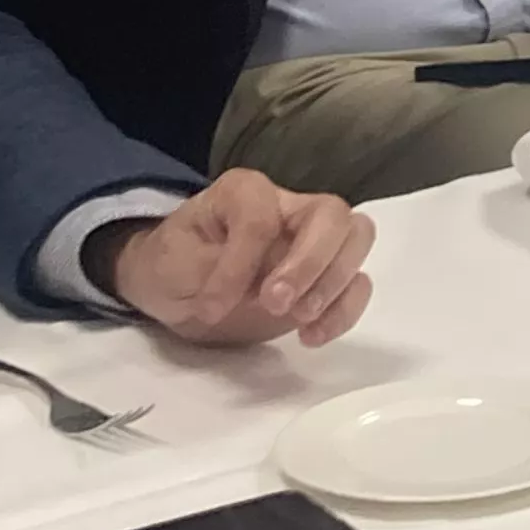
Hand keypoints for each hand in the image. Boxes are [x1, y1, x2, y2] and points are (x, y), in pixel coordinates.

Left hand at [96, 180, 373, 351]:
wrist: (176, 292)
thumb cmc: (172, 266)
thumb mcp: (172, 263)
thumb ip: (213, 268)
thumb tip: (256, 290)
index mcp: (246, 193)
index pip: (261, 218)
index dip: (241, 265)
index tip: (212, 306)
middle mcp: (289, 208)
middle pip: (331, 215)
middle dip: (310, 263)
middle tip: (275, 304)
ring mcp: (312, 241)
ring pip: (356, 239)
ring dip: (335, 283)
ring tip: (301, 321)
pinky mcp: (323, 279)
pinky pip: (358, 283)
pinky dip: (344, 311)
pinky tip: (311, 337)